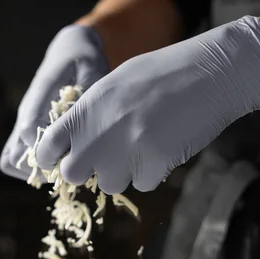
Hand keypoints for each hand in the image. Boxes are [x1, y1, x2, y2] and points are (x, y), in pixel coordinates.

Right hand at [0, 25, 109, 179]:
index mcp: (39, 95)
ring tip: (63, 168)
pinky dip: (32, 170)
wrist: (69, 52)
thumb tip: (85, 122)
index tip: (70, 154)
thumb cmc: (84, 61)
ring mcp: (22, 125)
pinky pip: (14, 160)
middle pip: (15, 155)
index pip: (29, 129)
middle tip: (69, 166)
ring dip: (35, 172)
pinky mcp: (25, 133)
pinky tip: (59, 164)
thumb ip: (88, 92)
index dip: (47, 148)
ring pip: (11, 160)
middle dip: (42, 168)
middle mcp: (25, 113)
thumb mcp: (92, 68)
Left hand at [36, 16, 259, 193]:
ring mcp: (126, 154)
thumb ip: (88, 116)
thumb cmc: (160, 75)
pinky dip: (150, 172)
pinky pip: (142, 184)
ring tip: (142, 142)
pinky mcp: (153, 168)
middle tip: (104, 156)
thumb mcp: (112, 87)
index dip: (51, 158)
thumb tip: (72, 145)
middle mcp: (98, 135)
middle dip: (85, 170)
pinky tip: (164, 145)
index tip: (59, 160)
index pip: (48, 147)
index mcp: (84, 111)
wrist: (211, 74)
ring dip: (121, 172)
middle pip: (72, 175)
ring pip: (109, 183)